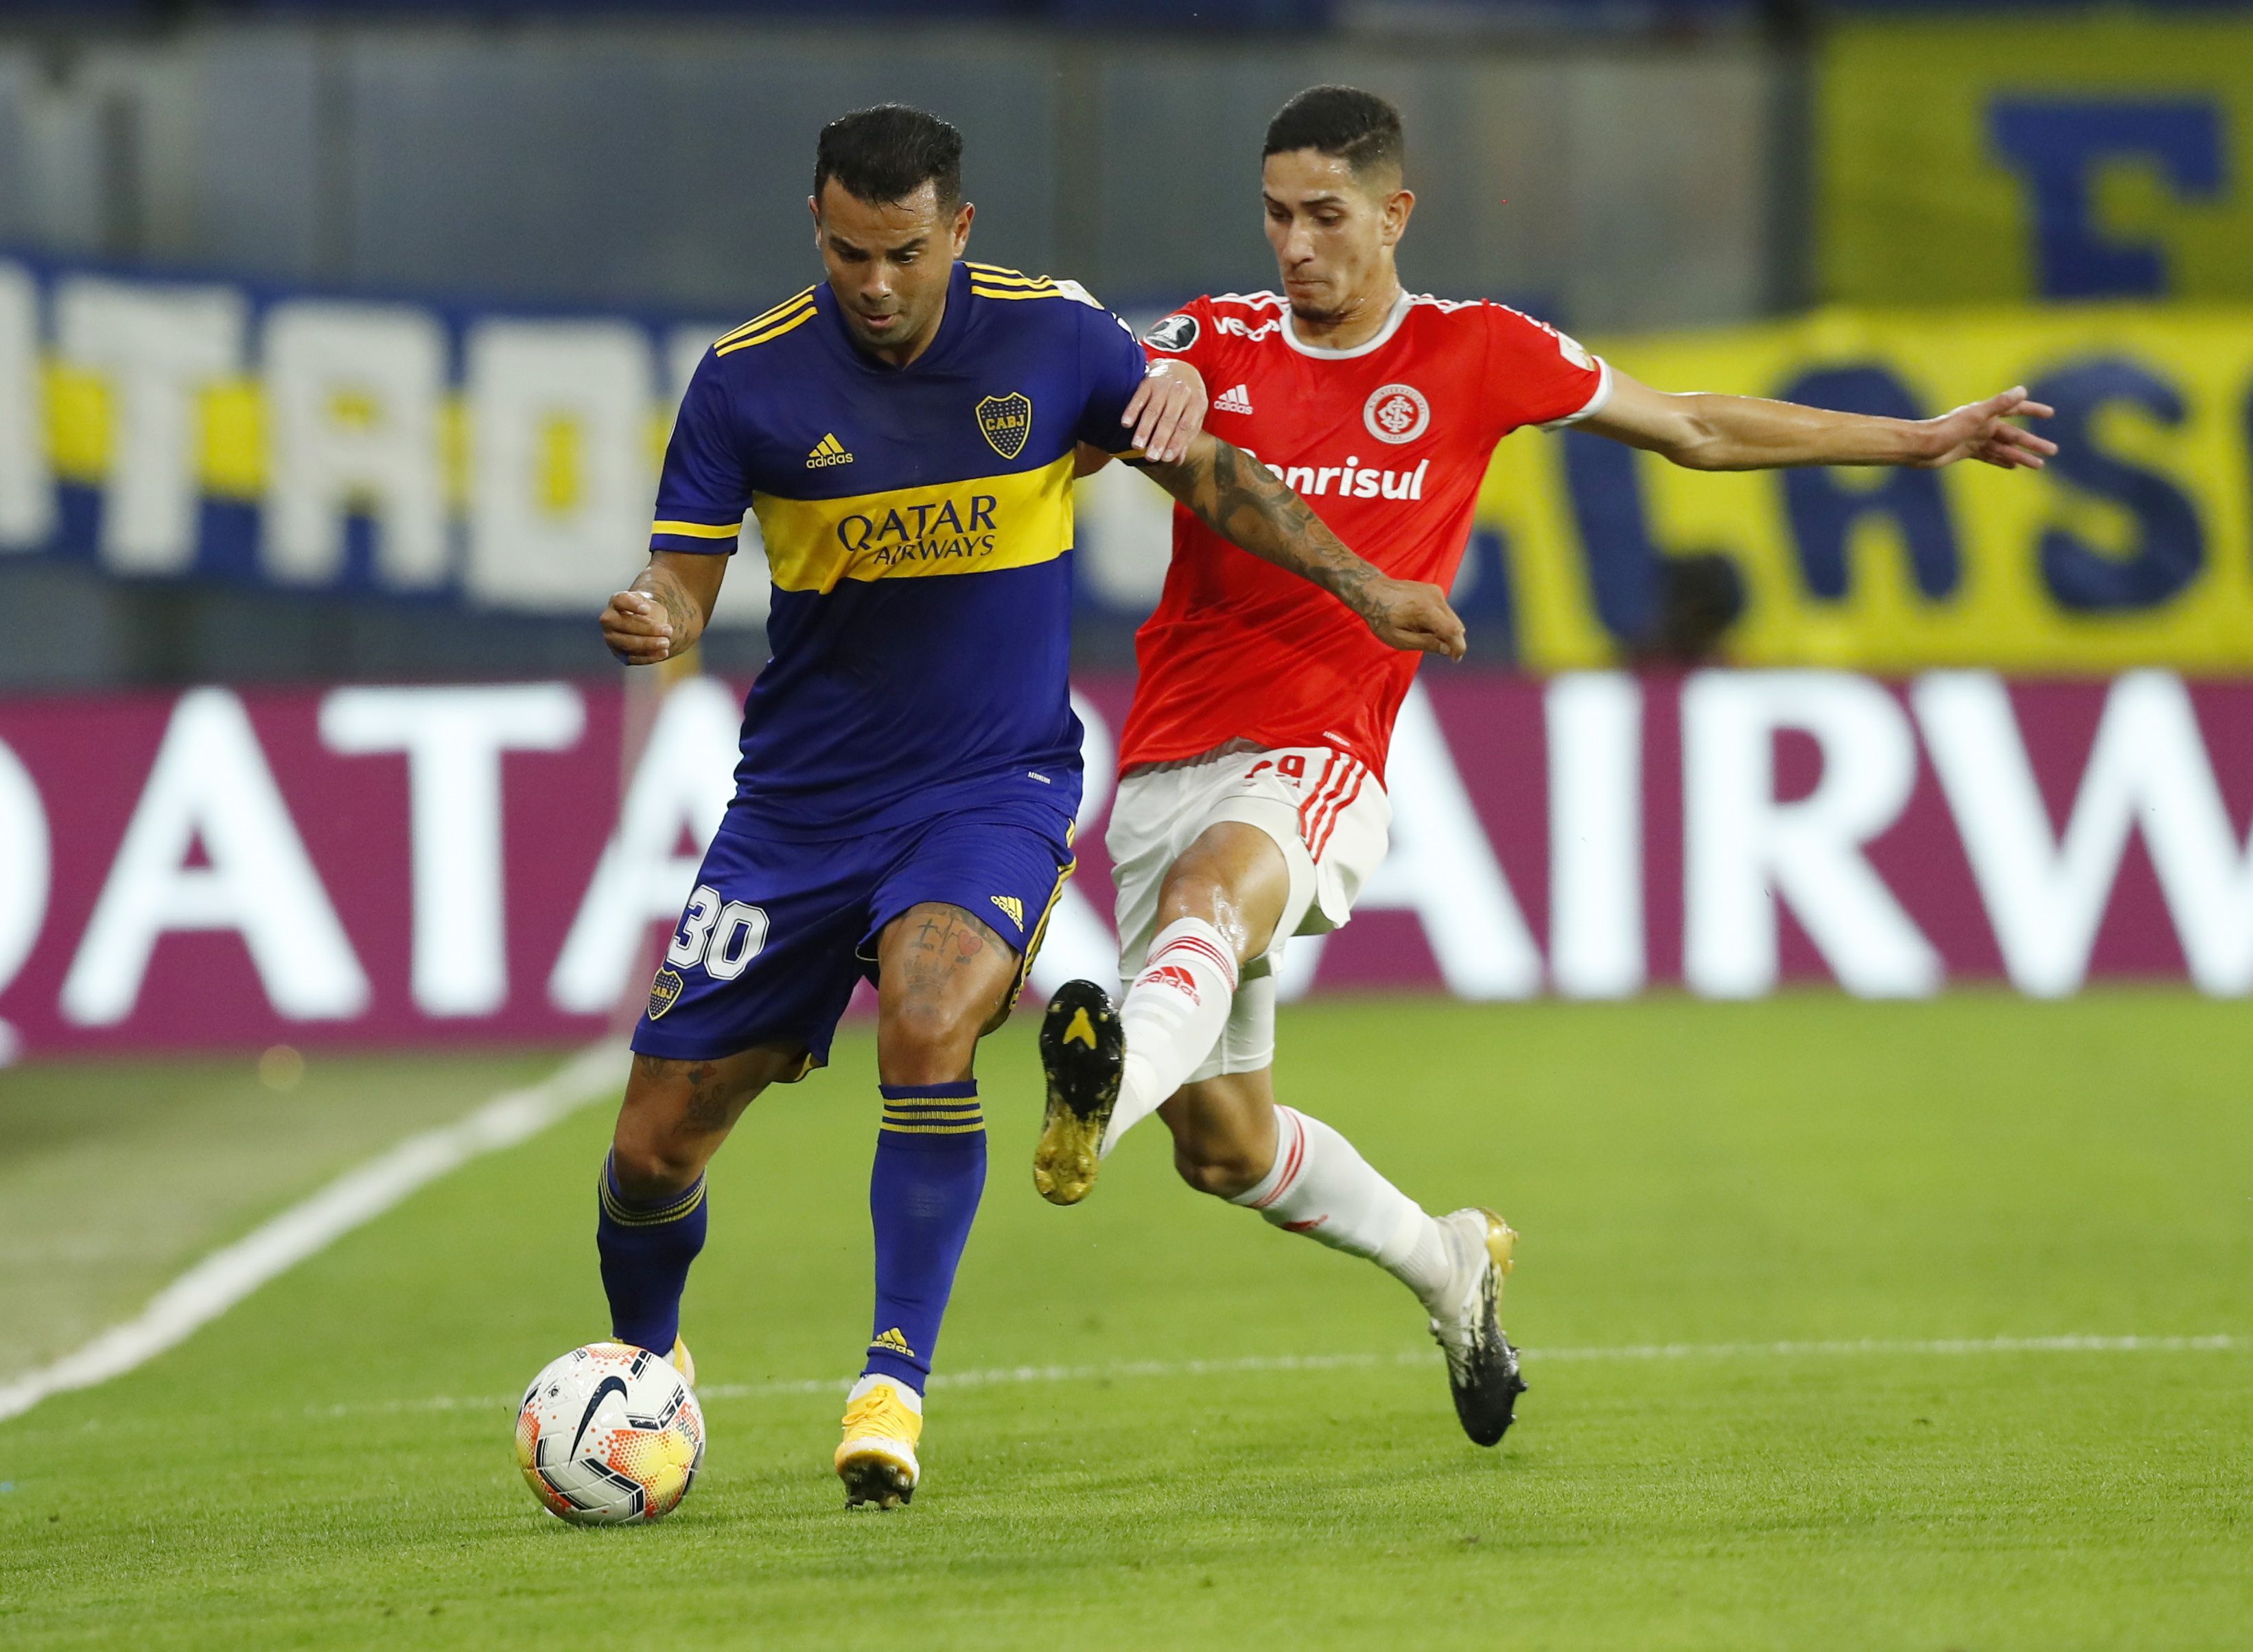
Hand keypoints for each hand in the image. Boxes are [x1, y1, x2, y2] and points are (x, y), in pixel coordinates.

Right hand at [601, 590, 673, 664]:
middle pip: (625, 624)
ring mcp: (611, 637)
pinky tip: (663, 653)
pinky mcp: (618, 652)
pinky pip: (632, 657)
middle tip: (668, 630)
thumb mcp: (651, 604)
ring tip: (666, 643)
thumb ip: (653, 611)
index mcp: (616, 601)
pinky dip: (648, 657)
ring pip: (627, 643)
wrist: (643, 623)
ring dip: (648, 644)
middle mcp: (609, 619)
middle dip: (648, 629)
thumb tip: (658, 626)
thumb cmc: (646, 610)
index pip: (621, 601)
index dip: (632, 605)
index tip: (646, 609)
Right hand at [1121, 360, 1206, 464]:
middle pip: (1169, 419)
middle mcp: (1181, 392)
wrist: (1179, 367)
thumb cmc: (1187, 399)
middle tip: (1151, 457)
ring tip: (1137, 446)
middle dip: (1159, 440)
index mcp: (1197, 402)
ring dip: (1144, 429)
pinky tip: (1125, 424)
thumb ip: (1186, 437)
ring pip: (1153, 410)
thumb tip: (1176, 461)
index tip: (1166, 459)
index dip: (1176, 443)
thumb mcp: (1194, 415)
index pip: (1186, 426)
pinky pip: (1139, 397)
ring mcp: (1164, 386)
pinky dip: (1132, 410)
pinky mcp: (1148, 381)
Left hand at [1359, 577, 1466, 659]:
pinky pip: (1445, 611)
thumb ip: (1425, 643)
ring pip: (1452, 619)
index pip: (1453, 631)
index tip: (1455, 659)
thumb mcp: (1398, 638)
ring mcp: (1436, 592)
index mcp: (1425, 611)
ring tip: (1418, 630)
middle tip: (1429, 646)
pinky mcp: (1435, 590)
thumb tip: (1447, 650)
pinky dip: (1439, 621)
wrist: (1373, 591)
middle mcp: (1435, 598)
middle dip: (1449, 640)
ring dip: (1443, 630)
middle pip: (1456, 626)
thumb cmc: (1382, 618)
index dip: (1458, 647)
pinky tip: (1419, 621)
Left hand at [1913, 386, 2057, 470]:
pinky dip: (2002, 460)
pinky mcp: (1966, 452)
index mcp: (1987, 414)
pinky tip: (2014, 466)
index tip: (2050, 414)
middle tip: (2053, 451)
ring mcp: (1975, 439)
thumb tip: (2023, 390)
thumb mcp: (1975, 417)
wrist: (1919, 447)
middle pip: (2014, 435)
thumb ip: (1999, 404)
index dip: (2033, 410)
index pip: (2016, 409)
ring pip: (2004, 448)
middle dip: (2033, 442)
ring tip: (2040, 465)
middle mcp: (1983, 425)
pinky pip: (1989, 456)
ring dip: (2022, 456)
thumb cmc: (1945, 430)